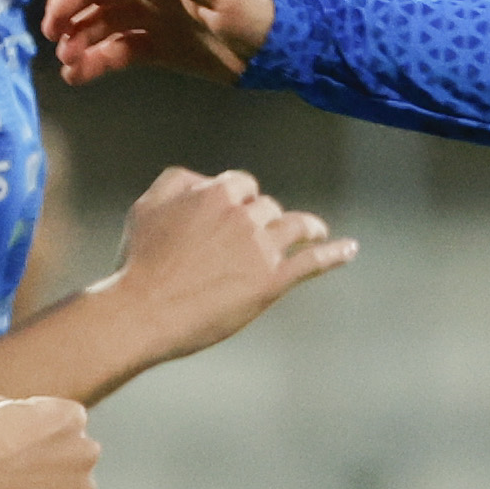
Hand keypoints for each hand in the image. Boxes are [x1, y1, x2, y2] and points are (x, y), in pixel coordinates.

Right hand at [41, 0, 274, 84]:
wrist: (287, 49)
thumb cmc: (261, 14)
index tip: (59, 12)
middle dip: (70, 14)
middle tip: (53, 40)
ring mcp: (155, 21)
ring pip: (104, 26)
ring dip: (80, 41)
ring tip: (67, 65)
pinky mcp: (161, 49)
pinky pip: (121, 52)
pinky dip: (98, 62)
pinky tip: (80, 76)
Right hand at [100, 164, 355, 363]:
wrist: (143, 309)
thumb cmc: (139, 262)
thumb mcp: (147, 206)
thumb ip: (177, 183)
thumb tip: (203, 179)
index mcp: (216, 194)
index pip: (243, 185)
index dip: (243, 198)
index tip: (241, 210)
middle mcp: (244, 216)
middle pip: (268, 208)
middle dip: (265, 219)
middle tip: (259, 236)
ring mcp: (262, 248)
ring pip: (296, 226)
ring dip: (308, 227)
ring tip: (315, 232)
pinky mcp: (272, 281)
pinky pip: (313, 261)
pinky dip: (335, 253)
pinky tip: (349, 249)